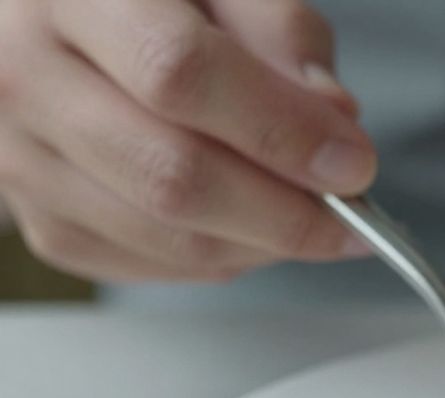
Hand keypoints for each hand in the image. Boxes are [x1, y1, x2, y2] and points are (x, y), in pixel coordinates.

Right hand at [0, 0, 373, 281]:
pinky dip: (224, 258)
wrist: (61, 25)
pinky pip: (151, 266)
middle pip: (172, 176)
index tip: (352, 164)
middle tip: (352, 216)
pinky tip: (253, 224)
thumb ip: (282, 34)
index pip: (179, 75)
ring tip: (313, 217)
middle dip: (286, 212)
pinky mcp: (40, 222)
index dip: (280, 131)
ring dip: (264, 243)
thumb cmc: (155, 0)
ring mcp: (20, 160)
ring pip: (166, 237)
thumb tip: (334, 120)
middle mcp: (25, 78)